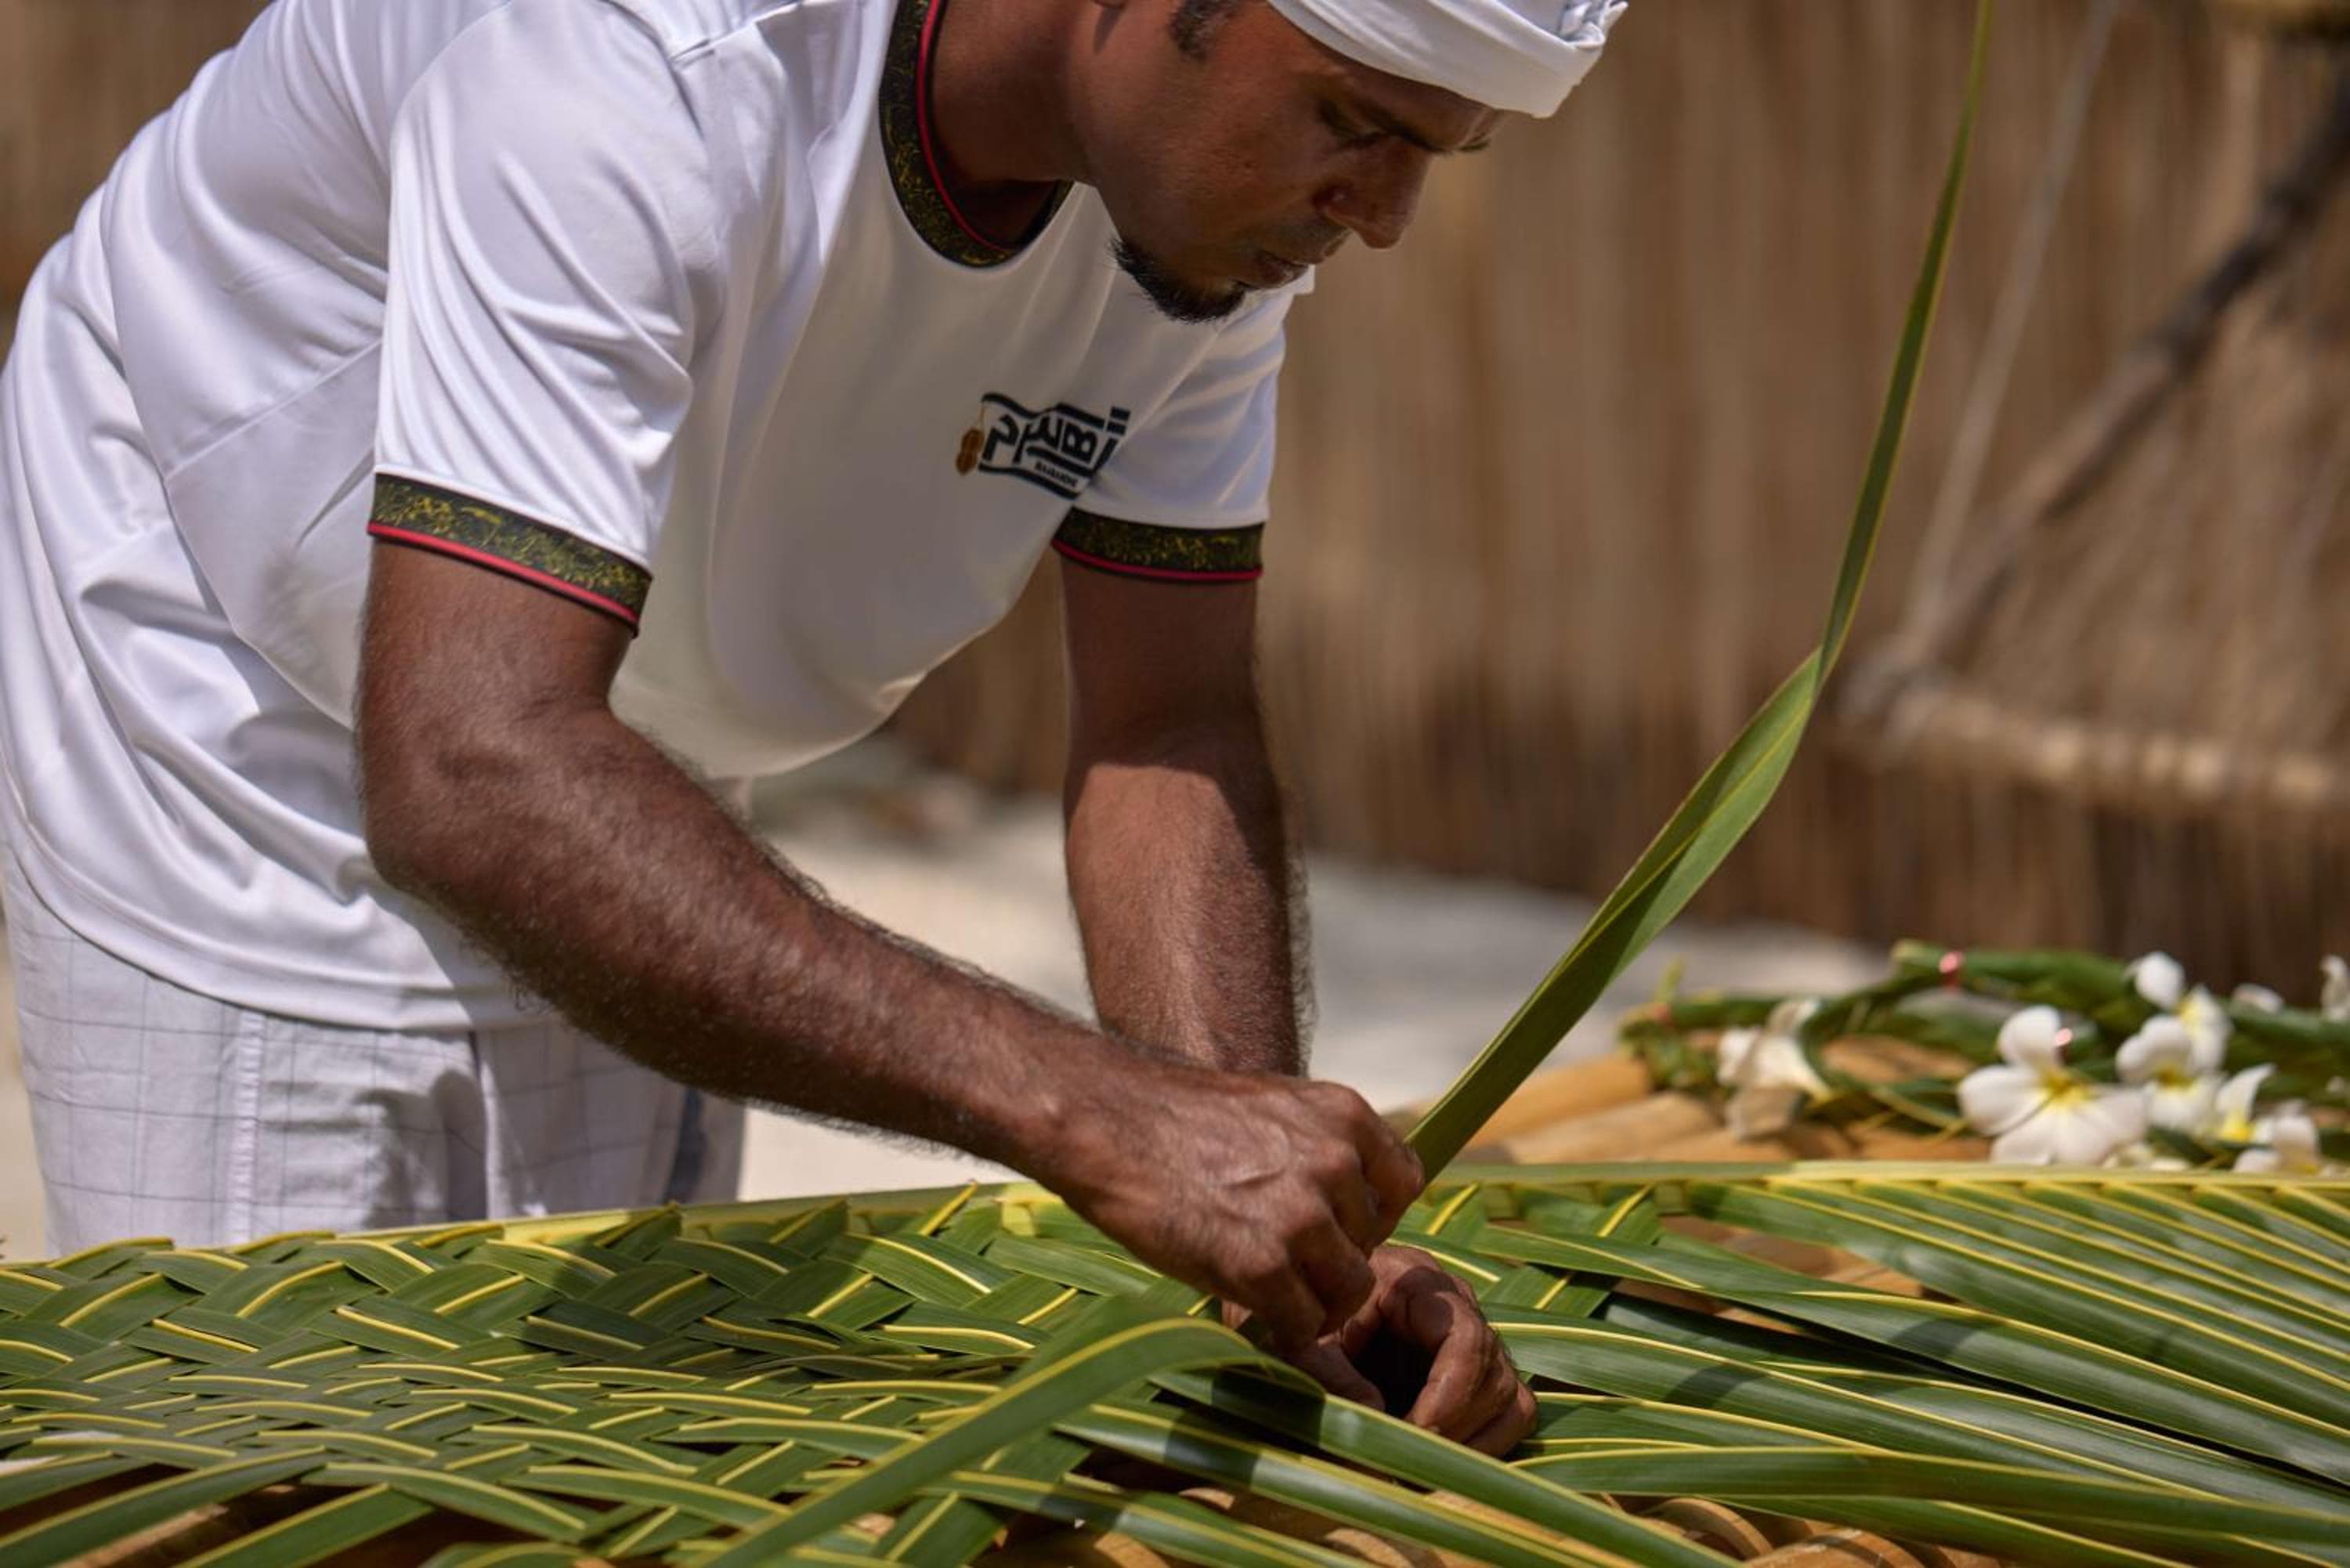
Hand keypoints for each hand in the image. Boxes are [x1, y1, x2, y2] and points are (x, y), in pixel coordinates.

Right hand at [1045, 1062, 1423, 1352]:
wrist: (1108, 1120)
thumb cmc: (1178, 1120)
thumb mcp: (1273, 1107)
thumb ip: (1321, 1148)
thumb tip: (1352, 1210)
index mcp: (1344, 1116)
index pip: (1404, 1183)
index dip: (1370, 1214)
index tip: (1333, 1226)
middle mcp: (1334, 1161)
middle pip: (1373, 1243)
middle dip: (1334, 1261)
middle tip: (1286, 1265)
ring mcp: (1301, 1215)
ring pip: (1348, 1290)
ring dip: (1316, 1303)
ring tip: (1273, 1295)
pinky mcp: (1261, 1265)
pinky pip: (1302, 1323)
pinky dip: (1281, 1328)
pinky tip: (1246, 1306)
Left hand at [1231, 1245, 1536, 1455]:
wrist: (1291, 1311)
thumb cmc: (1293, 1317)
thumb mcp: (1296, 1338)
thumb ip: (1328, 1372)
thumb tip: (1377, 1418)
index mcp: (1416, 1282)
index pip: (1465, 1339)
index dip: (1447, 1398)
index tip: (1412, 1439)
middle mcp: (1456, 1307)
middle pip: (1493, 1374)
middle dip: (1452, 1429)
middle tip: (1405, 1465)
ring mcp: (1471, 1342)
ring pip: (1509, 1399)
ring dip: (1471, 1446)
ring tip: (1417, 1471)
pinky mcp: (1474, 1377)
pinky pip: (1508, 1415)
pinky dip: (1484, 1449)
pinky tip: (1436, 1469)